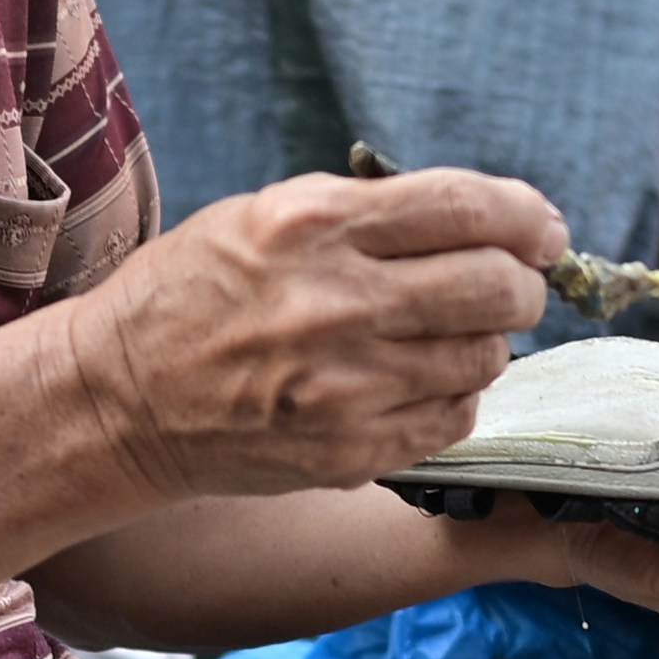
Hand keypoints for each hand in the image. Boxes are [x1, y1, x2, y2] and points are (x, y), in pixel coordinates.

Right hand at [47, 168, 562, 505]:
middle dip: (520, 283)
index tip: (541, 229)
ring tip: (441, 336)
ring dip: (483, 343)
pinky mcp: (350, 450)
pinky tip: (412, 382)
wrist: (118, 401)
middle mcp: (338, 304)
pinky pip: (453, 418)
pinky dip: (451, 396)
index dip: (527, 217)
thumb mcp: (265, 215)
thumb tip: (487, 221)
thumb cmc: (192, 296)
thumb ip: (369, 211)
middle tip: (506, 286)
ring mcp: (346, 386)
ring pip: (485, 358)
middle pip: (497, 287)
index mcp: (314, 226)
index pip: (469, 208)